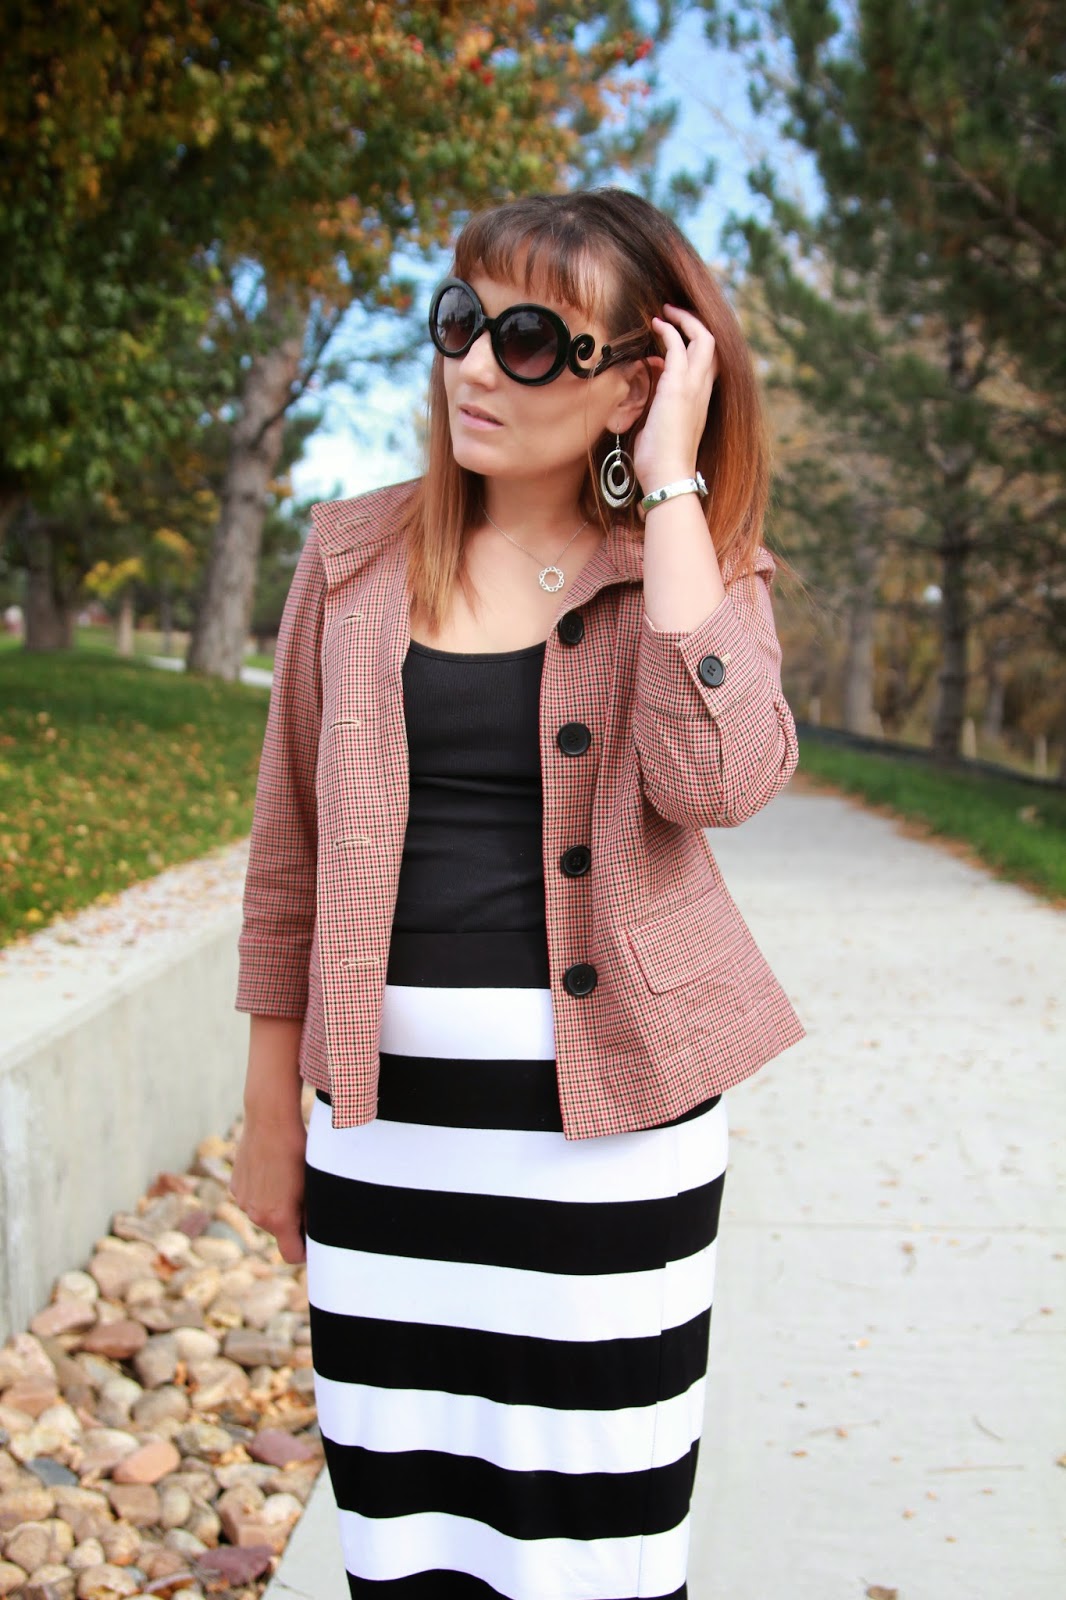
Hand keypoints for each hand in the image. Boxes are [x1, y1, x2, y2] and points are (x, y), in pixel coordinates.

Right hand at [230, 1108, 307, 1263]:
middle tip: (304, 1195)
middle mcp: (256, 1215)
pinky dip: (262, 1192)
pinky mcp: (235, 1186)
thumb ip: (313, 1215)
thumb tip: (316, 1233)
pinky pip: (253, 1199)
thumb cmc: (298, 1151)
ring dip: (276, 1205)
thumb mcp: (313, 1185)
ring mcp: (243, 1201)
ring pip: (265, 1214)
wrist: (270, 1120)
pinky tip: (271, 1170)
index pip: (292, 1255)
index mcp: (278, 1219)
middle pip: (279, 1232)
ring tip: (287, 1178)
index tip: (315, 1237)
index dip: (306, 1250)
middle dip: (291, 1221)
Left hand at [631, 304, 717, 494]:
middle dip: (694, 323)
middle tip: (673, 313)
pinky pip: (679, 347)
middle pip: (712, 343)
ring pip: (703, 338)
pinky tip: (656, 324)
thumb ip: (660, 406)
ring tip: (665, 311)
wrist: (667, 476)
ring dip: (684, 320)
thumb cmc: (661, 460)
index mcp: (701, 400)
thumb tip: (648, 391)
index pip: (709, 362)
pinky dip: (669, 331)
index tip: (673, 337)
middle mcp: (703, 390)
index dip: (695, 344)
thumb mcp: (662, 426)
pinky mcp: (677, 387)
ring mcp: (693, 387)